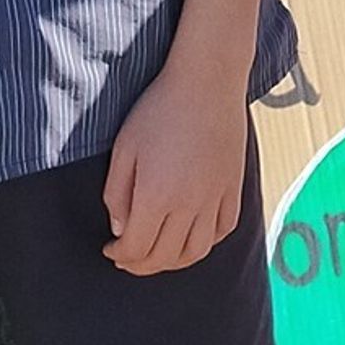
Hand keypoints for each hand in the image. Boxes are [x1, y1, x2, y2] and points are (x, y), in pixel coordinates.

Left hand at [102, 66, 247, 275]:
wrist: (207, 81)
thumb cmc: (159, 108)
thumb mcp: (124, 148)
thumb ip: (116, 194)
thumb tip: (120, 229)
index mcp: (156, 195)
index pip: (136, 248)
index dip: (119, 255)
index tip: (109, 249)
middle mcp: (188, 205)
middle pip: (164, 257)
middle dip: (140, 264)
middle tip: (127, 258)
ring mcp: (215, 198)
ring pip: (196, 252)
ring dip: (172, 262)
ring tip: (157, 255)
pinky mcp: (234, 188)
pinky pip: (222, 231)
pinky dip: (205, 243)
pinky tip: (191, 236)